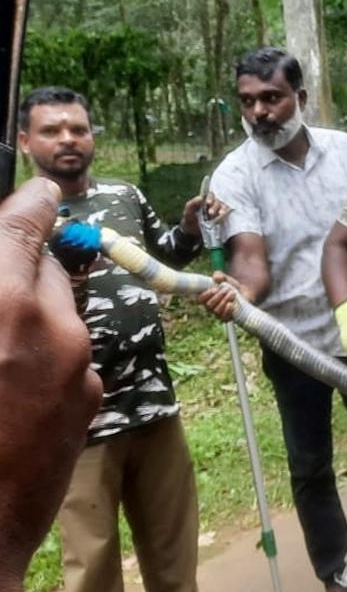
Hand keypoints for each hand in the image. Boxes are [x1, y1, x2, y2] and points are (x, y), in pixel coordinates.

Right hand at [0, 178, 101, 591]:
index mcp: (5, 308)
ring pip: (62, 314)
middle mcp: (55, 329)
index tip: (39, 191)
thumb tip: (4, 261)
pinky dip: (49, 356)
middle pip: (48, 268)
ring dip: (35, 316)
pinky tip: (12, 389)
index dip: (29, 206)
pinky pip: (73, 356)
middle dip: (23, 269)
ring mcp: (81, 367)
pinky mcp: (93, 400)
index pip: (25, 228)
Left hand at [180, 193, 229, 236]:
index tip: (208, 203)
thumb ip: (192, 204)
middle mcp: (213, 204)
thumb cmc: (190, 220)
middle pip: (218, 201)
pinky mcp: (223, 217)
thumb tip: (201, 197)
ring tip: (220, 214)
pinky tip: (224, 217)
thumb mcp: (188, 212)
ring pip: (224, 206)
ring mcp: (219, 210)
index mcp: (205, 200)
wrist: (193, 233)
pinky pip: (228, 213)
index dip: (211, 198)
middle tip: (211, 213)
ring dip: (223, 209)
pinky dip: (227, 214)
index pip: (210, 195)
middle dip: (215, 206)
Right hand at [196, 271, 245, 321]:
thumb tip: (216, 277)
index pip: (199, 299)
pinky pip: (224, 317)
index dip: (205, 295)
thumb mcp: (226, 278)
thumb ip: (220, 275)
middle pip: (209, 305)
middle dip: (218, 296)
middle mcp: (210, 307)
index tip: (215, 289)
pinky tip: (231, 304)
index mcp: (206, 297)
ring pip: (216, 311)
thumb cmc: (231, 286)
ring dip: (224, 301)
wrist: (244, 293)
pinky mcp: (227, 318)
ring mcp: (218, 313)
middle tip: (227, 289)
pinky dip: (227, 310)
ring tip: (232, 293)